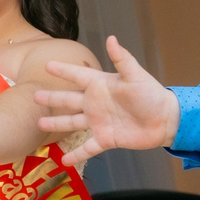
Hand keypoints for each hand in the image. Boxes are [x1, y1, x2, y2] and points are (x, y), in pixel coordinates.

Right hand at [32, 36, 177, 167]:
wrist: (165, 120)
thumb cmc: (151, 94)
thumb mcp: (135, 75)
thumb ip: (121, 59)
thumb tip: (111, 38)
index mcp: (101, 85)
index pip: (77, 75)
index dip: (63, 70)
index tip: (47, 65)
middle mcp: (96, 103)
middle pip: (68, 100)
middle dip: (52, 98)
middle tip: (34, 95)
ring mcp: (98, 122)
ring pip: (72, 122)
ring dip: (56, 123)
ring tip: (39, 123)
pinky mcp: (105, 139)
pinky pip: (87, 148)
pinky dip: (76, 155)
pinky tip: (63, 161)